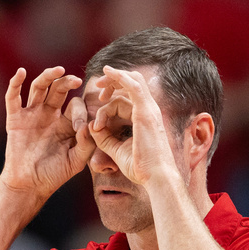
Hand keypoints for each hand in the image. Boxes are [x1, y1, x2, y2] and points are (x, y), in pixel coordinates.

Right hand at [0, 66, 94, 201]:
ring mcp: (32, 114)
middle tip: (76, 79)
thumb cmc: (55, 175)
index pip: (76, 105)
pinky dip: (15, 83)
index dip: (80, 111)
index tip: (81, 127)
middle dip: (67, 82)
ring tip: (57, 69)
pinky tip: (21, 72)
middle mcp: (49, 114)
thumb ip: (86, 144)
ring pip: (39, 87)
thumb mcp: (76, 161)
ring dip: (47, 76)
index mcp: (66, 123)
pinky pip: (13, 98)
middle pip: (58, 89)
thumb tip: (90, 125)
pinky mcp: (15, 119)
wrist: (30, 185)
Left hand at [88, 66, 177, 184]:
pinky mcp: (145, 112)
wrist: (156, 177)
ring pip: (132, 81)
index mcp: (145, 119)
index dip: (107, 108)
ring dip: (114, 78)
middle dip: (113, 83)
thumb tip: (92, 128)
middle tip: (98, 89)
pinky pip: (133, 86)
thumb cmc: (141, 168)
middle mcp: (150, 111)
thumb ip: (105, 139)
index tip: (96, 125)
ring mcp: (149, 109)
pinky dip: (120, 77)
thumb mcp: (118, 151)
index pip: (125, 102)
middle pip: (132, 84)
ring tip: (99, 84)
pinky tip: (108, 72)